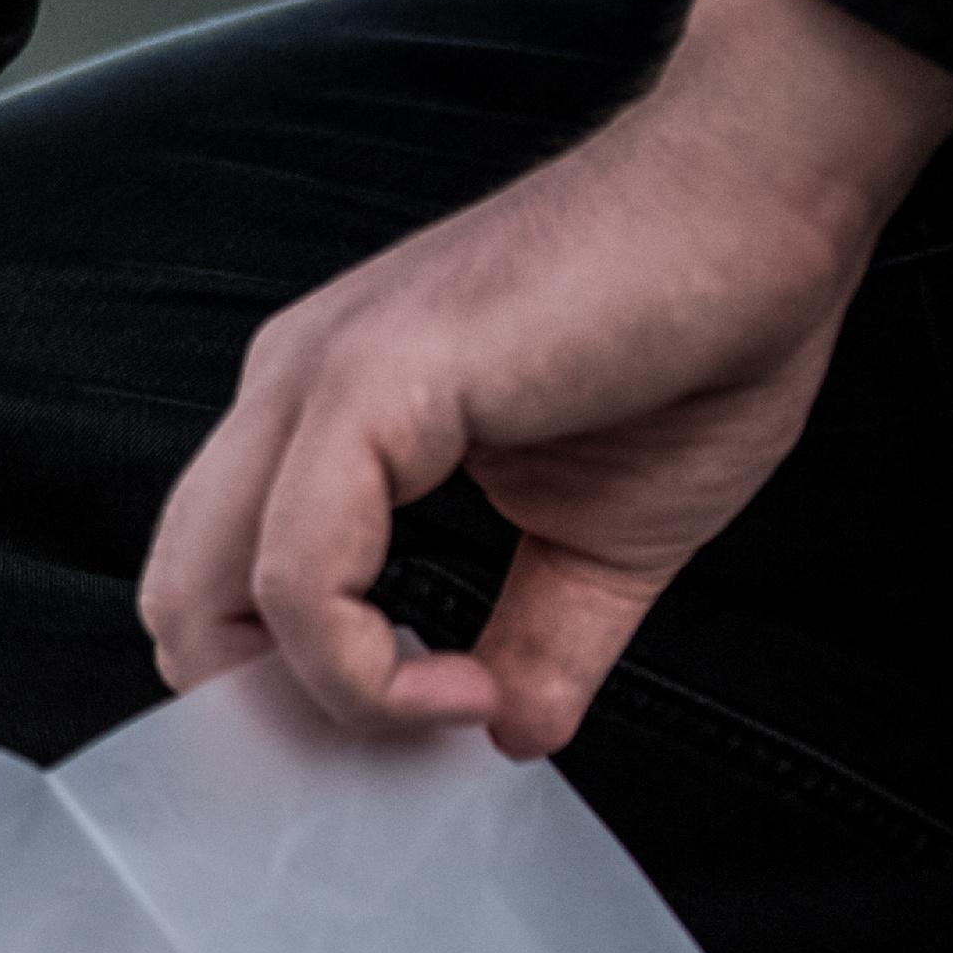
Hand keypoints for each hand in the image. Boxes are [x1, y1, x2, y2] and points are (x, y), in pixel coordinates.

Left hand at [141, 0, 952, 758]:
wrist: (774, 194)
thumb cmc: (698, 329)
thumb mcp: (601, 539)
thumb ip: (539, 641)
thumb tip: (514, 735)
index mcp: (321, 416)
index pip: (217, 587)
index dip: (286, 697)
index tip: (404, 744)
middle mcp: (289, 390)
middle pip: (178, 605)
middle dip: (270, 722)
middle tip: (399, 757)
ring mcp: (313, 381)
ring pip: (204, 599)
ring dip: (319, 706)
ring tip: (445, 718)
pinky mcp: (366, 385)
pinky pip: (296, 573)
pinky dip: (359, 669)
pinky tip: (464, 686)